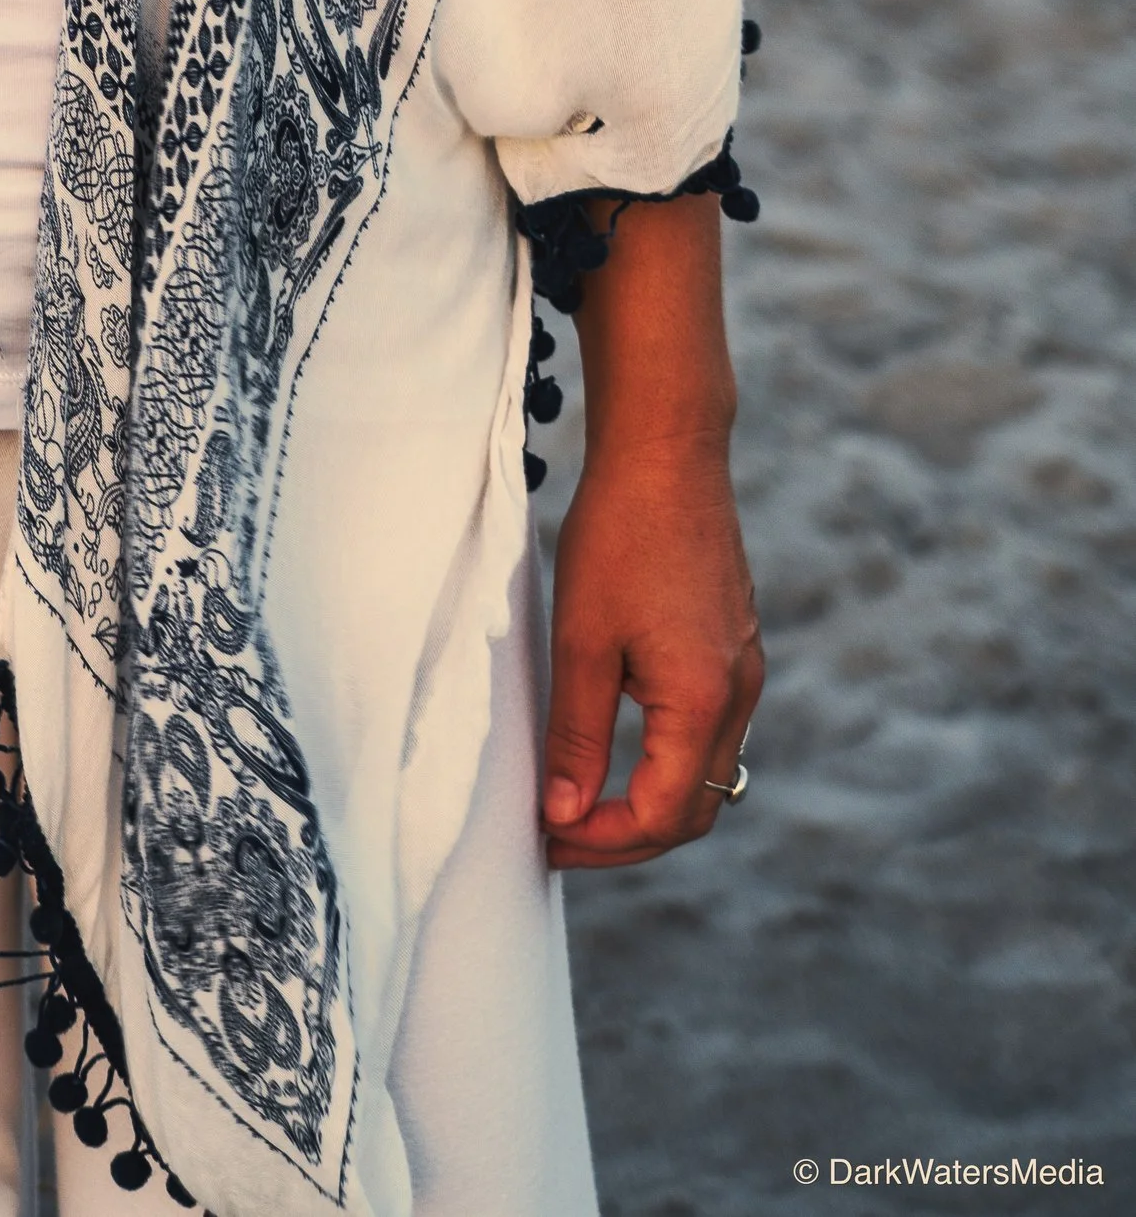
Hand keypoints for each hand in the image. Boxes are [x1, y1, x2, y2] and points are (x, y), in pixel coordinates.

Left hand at [541, 431, 761, 869]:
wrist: (668, 451)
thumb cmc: (620, 535)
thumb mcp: (583, 640)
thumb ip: (578, 735)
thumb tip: (565, 814)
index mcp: (703, 701)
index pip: (662, 816)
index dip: (602, 841)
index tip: (548, 838)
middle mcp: (738, 695)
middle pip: (693, 809)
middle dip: (627, 837)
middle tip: (561, 836)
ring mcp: (744, 670)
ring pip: (705, 774)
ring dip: (649, 801)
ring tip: (581, 802)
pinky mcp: (735, 647)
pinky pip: (709, 732)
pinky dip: (666, 760)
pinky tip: (619, 749)